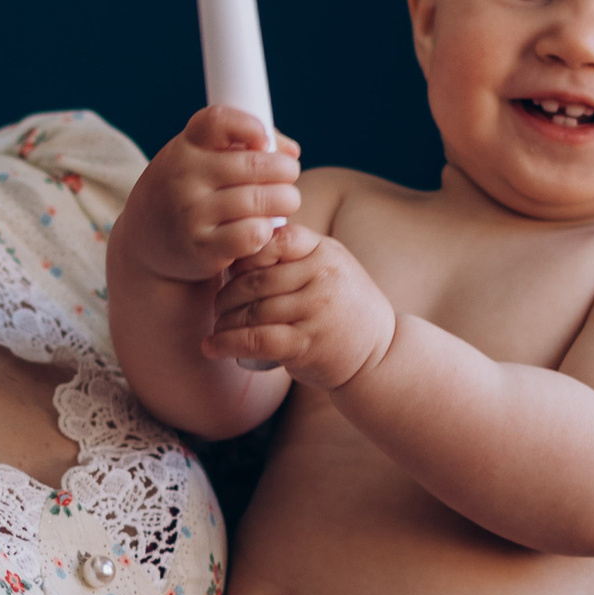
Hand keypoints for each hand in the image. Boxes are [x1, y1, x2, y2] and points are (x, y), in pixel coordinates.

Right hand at [117, 106, 301, 289]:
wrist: (144, 242)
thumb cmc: (188, 192)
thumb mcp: (201, 160)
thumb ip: (246, 145)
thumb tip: (292, 151)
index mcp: (185, 147)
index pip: (218, 121)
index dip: (251, 126)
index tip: (263, 142)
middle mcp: (184, 176)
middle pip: (255, 164)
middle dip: (286, 170)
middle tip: (289, 176)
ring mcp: (191, 213)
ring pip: (260, 201)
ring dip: (286, 201)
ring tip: (285, 202)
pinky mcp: (202, 247)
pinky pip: (253, 234)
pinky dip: (267, 231)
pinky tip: (264, 228)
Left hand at [209, 225, 396, 387]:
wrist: (380, 355)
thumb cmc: (346, 309)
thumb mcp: (333, 268)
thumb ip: (298, 253)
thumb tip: (244, 243)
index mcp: (325, 252)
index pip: (276, 239)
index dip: (246, 254)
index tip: (233, 271)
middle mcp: (322, 277)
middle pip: (255, 280)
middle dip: (226, 294)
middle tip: (217, 305)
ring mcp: (315, 310)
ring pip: (252, 311)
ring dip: (224, 322)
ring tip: (216, 328)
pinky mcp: (306, 344)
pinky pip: (256, 339)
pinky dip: (227, 343)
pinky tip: (212, 347)